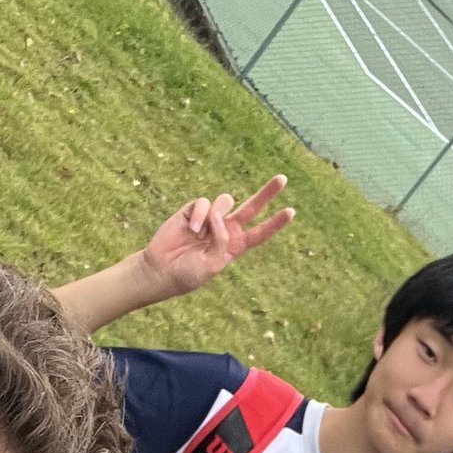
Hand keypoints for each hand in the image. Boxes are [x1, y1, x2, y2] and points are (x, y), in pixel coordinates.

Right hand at [139, 176, 294, 299]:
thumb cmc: (187, 273)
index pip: (259, 233)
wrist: (161, 269)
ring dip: (217, 214)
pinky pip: (204, 203)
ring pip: (226, 201)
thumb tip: (219, 216)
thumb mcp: (212, 265)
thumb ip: (221, 241)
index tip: (291, 211)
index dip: (274, 223)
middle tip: (282, 179)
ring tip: (201, 233)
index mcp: (234, 246)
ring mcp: (209, 219)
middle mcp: (225, 229)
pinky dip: (200, 215)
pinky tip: (191, 229)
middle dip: (266, 193)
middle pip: (251, 208)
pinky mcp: (193, 210)